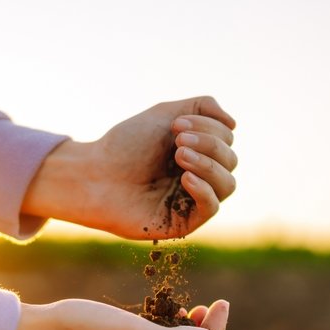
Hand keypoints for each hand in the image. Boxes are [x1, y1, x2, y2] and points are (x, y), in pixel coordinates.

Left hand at [23, 96, 236, 239]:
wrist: (95, 175)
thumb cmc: (125, 146)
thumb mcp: (164, 114)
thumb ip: (201, 107)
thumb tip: (234, 123)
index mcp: (197, 150)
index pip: (227, 139)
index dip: (209, 128)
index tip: (176, 124)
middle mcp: (200, 175)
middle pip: (231, 160)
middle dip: (209, 144)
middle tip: (177, 140)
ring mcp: (193, 200)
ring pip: (227, 184)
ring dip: (209, 165)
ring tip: (179, 155)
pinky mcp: (183, 222)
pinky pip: (211, 208)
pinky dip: (205, 190)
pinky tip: (186, 177)